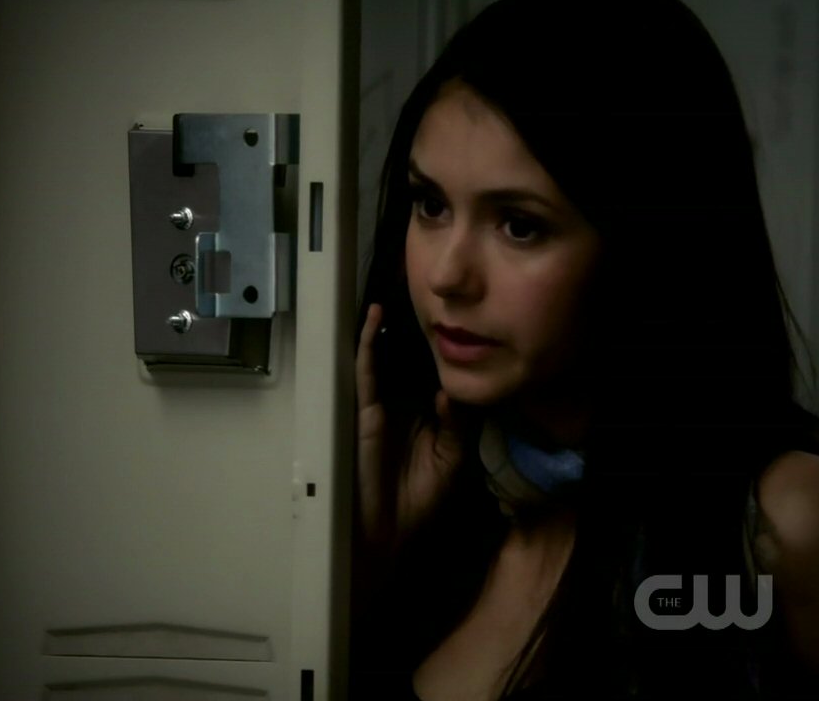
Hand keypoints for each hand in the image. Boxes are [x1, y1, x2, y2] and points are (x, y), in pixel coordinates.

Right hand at [356, 303, 470, 560]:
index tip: (454, 315)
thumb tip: (450, 388)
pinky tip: (374, 318)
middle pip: (406, 357)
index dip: (438, 346)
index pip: (430, 371)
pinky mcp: (362, 409)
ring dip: (387, 326)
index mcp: (423, 412)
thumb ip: (456, 423)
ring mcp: (379, 404)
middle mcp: (401, 402)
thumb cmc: (417, 498)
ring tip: (396, 289)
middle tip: (423, 291)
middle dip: (412, 327)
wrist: (385, 530)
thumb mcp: (451, 457)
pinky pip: (365, 370)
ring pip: (383, 356)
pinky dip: (367, 343)